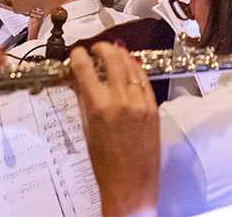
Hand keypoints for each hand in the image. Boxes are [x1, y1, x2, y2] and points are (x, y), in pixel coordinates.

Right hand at [71, 44, 158, 216]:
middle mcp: (121, 102)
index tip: (78, 52)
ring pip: (131, 65)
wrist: (130, 184)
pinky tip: (130, 66)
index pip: (85, 69)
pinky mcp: (154, 108)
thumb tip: (78, 80)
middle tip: (96, 48)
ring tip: (113, 52)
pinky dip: (136, 69)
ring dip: (120, 54)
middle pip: (112, 59)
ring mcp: (140, 103)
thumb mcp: (87, 130)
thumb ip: (83, 100)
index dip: (79, 56)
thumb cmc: (106, 165)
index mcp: (100, 108)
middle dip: (102, 48)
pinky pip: (144, 80)